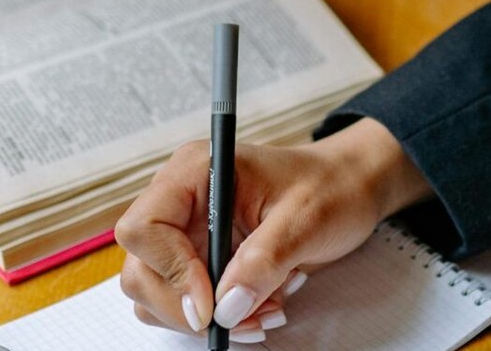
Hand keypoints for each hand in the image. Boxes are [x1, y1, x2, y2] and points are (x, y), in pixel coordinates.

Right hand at [115, 118, 432, 341]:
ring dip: (206, 317)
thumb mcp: (305, 220)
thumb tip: (226, 306)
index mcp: (195, 172)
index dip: (171, 271)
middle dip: (188, 306)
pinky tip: (259, 306)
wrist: (349, 188)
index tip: (210, 303)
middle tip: (241, 319)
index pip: (144, 227)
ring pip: (156, 292)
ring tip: (263, 311)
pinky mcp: (198, 258)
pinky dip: (218, 317)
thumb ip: (263, 261)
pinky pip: (185, 302)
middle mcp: (180, 200)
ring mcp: (186, 232)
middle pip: (141, 269)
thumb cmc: (331, 187)